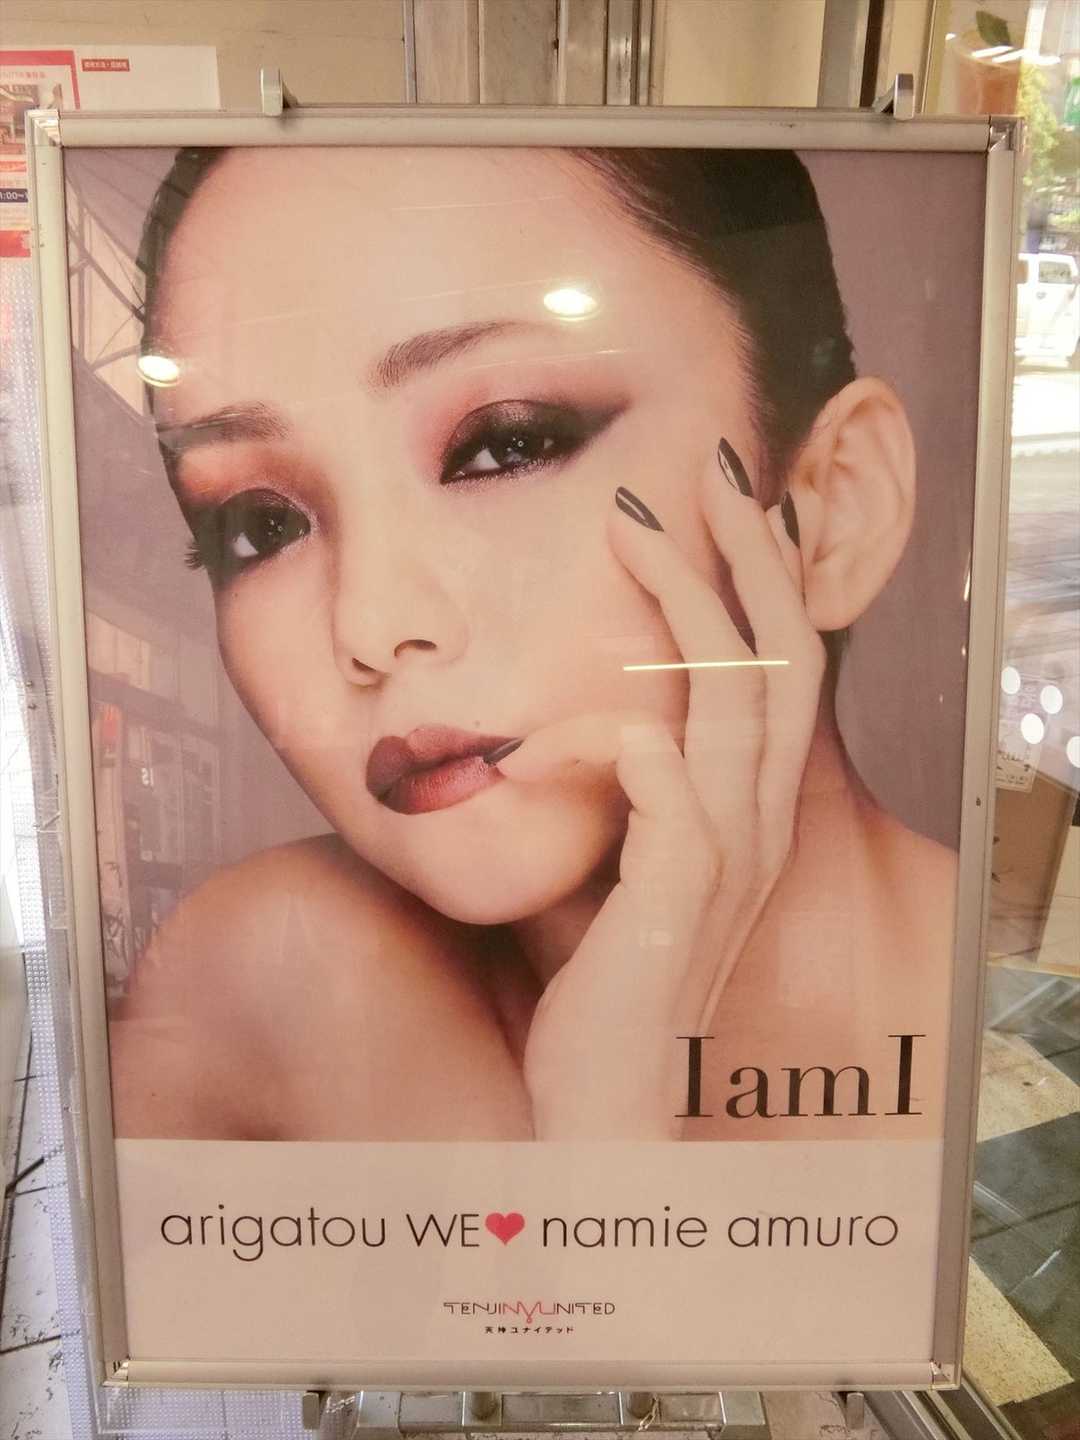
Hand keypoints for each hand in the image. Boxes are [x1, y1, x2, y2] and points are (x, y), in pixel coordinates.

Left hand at [492, 441, 825, 1138]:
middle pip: (782, 659)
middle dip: (750, 555)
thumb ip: (629, 798)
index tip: (729, 512)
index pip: (785, 675)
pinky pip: (655, 775)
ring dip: (685, 604)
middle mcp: (761, 826)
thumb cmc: (605, 985)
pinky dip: (595, 739)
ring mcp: (728, 858)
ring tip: (632, 533)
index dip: (768, 586)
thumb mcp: (628, 871)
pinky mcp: (678, 891)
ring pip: (730, 696)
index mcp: (753, 816)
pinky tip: (535, 745)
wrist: (605, 1104)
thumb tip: (586, 726)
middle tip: (711, 471)